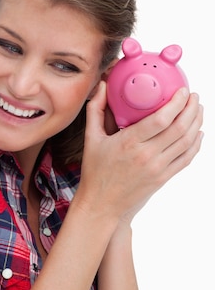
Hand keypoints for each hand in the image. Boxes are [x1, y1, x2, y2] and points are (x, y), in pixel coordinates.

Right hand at [77, 80, 203, 223]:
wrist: (101, 205)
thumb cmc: (95, 172)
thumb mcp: (91, 139)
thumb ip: (96, 110)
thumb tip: (103, 85)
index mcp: (129, 142)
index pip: (162, 119)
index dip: (177, 103)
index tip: (183, 91)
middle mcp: (146, 156)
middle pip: (180, 128)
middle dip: (192, 108)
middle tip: (194, 97)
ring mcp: (157, 168)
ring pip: (187, 141)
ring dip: (197, 123)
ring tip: (198, 110)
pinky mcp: (163, 178)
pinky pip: (186, 158)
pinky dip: (196, 144)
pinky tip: (198, 133)